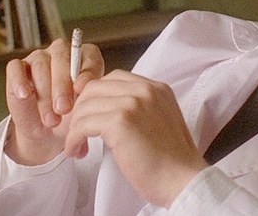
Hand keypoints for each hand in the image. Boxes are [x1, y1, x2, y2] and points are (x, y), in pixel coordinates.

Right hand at [4, 38, 104, 164]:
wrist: (48, 131)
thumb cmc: (70, 116)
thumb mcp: (83, 110)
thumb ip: (86, 99)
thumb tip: (82, 95)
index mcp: (85, 58)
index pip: (88, 55)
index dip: (86, 71)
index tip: (81, 89)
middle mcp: (62, 53)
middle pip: (61, 57)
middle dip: (62, 84)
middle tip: (63, 108)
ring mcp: (39, 58)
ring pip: (40, 65)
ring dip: (44, 93)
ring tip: (50, 119)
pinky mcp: (18, 68)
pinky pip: (15, 67)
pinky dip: (19, 81)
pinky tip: (25, 95)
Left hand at [64, 69, 208, 207]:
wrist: (183, 180)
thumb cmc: (171, 160)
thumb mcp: (161, 120)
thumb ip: (140, 108)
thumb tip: (108, 111)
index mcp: (156, 88)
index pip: (114, 78)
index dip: (96, 96)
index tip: (89, 115)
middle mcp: (145, 90)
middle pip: (95, 87)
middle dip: (81, 109)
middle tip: (78, 130)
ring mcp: (133, 103)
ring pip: (85, 105)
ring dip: (75, 127)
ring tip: (77, 146)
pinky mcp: (120, 122)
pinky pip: (83, 124)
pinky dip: (74, 138)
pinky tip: (76, 150)